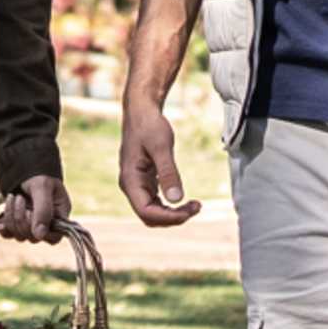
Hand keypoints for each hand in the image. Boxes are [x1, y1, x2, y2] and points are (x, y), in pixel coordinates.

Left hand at [0, 175, 71, 242]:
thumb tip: (39, 235)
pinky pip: (10, 234)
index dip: (42, 233)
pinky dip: (5, 229)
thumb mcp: (42, 187)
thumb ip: (43, 210)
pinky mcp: (17, 222)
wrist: (23, 163)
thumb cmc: (38, 172)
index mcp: (59, 214)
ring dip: (12, 218)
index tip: (32, 214)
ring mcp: (31, 223)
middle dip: (22, 219)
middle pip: (33, 237)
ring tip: (13, 197)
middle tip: (19, 198)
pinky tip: (0, 223)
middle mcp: (46, 222)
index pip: (54, 237)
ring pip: (20, 236)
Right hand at [119, 99, 201, 226]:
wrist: (141, 111)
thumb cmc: (149, 125)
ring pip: (153, 211)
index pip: (146, 212)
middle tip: (197, 207)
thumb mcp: (161, 147)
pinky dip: (170, 205)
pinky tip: (185, 200)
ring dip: (173, 213)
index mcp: (130, 180)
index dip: (168, 217)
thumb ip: (168, 173)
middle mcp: (130, 186)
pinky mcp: (144, 181)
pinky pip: (155, 202)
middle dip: (173, 217)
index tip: (189, 211)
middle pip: (149, 216)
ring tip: (195, 205)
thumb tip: (176, 199)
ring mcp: (136, 185)